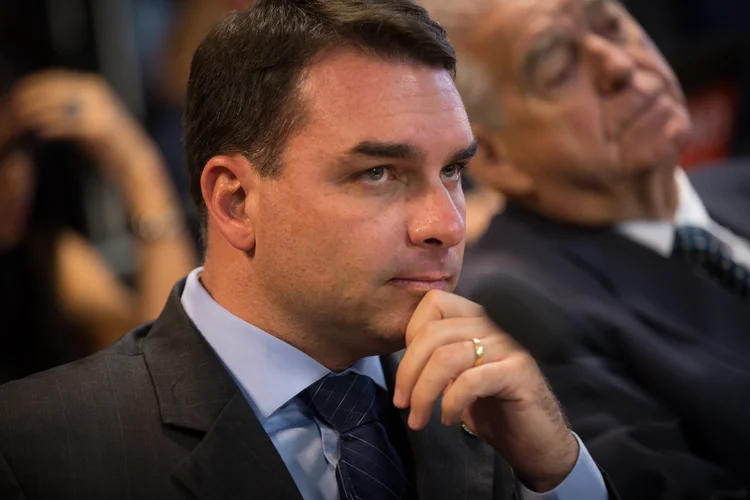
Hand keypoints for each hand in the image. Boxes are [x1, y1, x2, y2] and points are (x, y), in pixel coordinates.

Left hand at [9, 69, 135, 153]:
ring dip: (36, 114)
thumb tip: (38, 98)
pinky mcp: (99, 127)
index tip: (14, 96)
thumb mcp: (88, 113)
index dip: (30, 86)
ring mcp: (98, 108)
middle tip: (13, 111)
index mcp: (92, 84)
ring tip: (22, 124)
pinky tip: (40, 134)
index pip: (53, 78)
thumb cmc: (107, 141)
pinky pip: (67, 125)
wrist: (134, 159)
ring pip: (56, 105)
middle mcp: (96, 92)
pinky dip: (52, 129)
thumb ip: (68, 103)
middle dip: (29, 100)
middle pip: (51, 89)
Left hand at [393, 290, 578, 491]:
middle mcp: (493, 325)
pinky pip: (470, 380)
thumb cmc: (493, 408)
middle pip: (433, 332)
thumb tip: (403, 353)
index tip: (406, 372)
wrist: (536, 442)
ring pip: (446, 357)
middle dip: (407, 370)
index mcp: (476, 319)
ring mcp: (508, 346)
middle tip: (401, 403)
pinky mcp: (518, 372)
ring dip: (423, 393)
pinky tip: (447, 419)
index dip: (411, 334)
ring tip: (418, 419)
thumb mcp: (457, 376)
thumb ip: (437, 356)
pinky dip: (450, 402)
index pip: (433, 303)